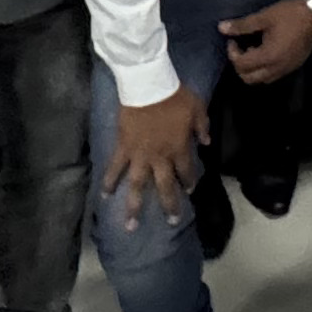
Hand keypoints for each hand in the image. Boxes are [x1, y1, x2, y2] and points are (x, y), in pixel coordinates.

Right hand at [101, 85, 200, 221]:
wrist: (148, 86)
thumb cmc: (175, 96)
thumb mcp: (198, 108)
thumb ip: (202, 127)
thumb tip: (206, 142)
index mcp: (179, 149)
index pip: (186, 172)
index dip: (189, 182)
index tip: (189, 190)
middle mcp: (160, 158)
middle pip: (165, 186)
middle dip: (169, 205)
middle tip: (172, 222)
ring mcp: (140, 155)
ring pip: (138, 185)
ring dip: (134, 206)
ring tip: (130, 225)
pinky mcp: (123, 148)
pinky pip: (115, 168)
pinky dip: (109, 181)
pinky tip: (105, 195)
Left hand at [220, 0, 311, 84]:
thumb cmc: (290, 14)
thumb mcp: (264, 17)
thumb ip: (242, 25)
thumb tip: (222, 28)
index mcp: (268, 56)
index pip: (242, 65)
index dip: (232, 53)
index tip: (232, 40)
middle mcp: (277, 68)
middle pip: (249, 78)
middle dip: (240, 65)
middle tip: (240, 48)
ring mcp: (287, 69)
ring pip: (262, 80)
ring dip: (252, 70)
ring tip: (252, 50)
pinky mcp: (294, 66)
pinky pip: (273, 75)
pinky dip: (264, 69)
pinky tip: (266, 52)